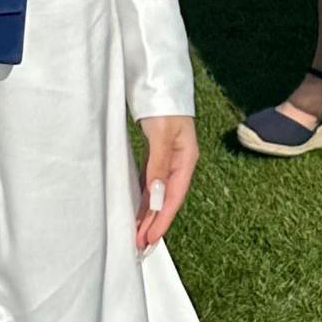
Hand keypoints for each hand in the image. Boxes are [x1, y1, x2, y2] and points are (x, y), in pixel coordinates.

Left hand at [134, 115, 198, 251]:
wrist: (157, 77)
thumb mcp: (162, 133)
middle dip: (153, 223)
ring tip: (135, 233)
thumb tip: (156, 195)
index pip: (173, 197)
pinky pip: (149, 181)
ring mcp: (167, 158)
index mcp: (186, 159)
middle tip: (138, 245)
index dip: (161, 220)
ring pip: (156, 192)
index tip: (148, 239)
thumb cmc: (163, 102)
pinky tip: (136, 208)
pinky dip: (142, 196)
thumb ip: (159, 164)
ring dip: (146, 213)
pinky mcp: (155, 152)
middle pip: (165, 199)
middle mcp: (179, 162)